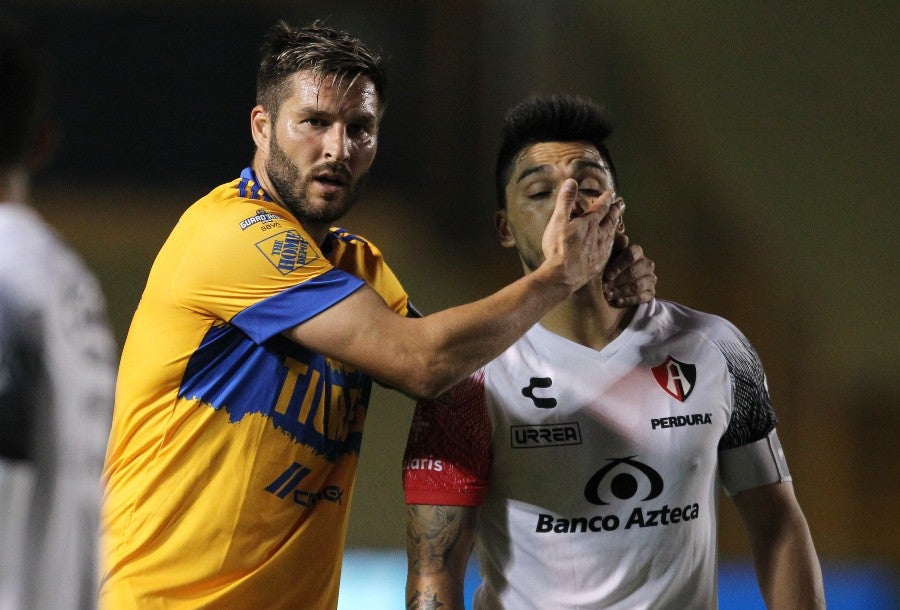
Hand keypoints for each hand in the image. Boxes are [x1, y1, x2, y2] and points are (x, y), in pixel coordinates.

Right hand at [539, 179, 622, 293]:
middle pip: (611, 220)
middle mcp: (599, 235)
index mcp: (590, 223)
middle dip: (615, 211)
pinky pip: (609, 250)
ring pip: (612, 235)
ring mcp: (600, 250)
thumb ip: (565, 201)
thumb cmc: (559, 248)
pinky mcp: (598, 263)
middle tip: (621, 204)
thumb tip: (572, 182)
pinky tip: (609, 246)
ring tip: (617, 222)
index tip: (611, 193)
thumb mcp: (558, 221)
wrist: (563, 276)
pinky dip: (611, 243)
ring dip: (615, 226)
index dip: (606, 199)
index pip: (602, 207)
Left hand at [603, 242, 655, 306]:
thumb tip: (623, 237)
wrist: (614, 284)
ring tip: (608, 296)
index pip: (631, 254)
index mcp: (637, 252)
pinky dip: (629, 300)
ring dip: (621, 291)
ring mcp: (650, 279)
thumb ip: (613, 245)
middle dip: (617, 281)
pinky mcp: (651, 292)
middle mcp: (646, 264)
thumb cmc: (609, 267)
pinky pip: (642, 297)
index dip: (619, 265)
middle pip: (634, 272)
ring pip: (637, 285)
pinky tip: (617, 302)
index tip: (607, 276)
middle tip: (604, 289)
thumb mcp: (608, 255)